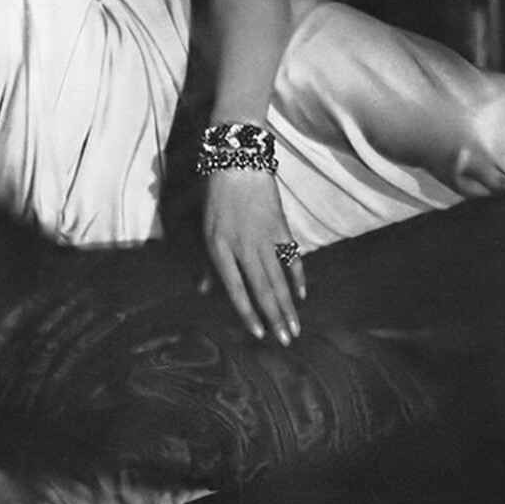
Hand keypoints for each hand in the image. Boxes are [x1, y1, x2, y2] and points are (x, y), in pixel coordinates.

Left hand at [202, 172, 305, 344]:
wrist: (238, 163)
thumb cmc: (216, 197)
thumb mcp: (203, 229)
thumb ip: (207, 261)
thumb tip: (205, 290)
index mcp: (219, 248)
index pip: (236, 289)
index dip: (247, 313)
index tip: (258, 333)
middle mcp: (243, 246)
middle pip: (262, 289)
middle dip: (275, 318)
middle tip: (286, 340)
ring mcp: (264, 237)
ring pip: (278, 279)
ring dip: (288, 306)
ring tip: (295, 327)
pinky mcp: (280, 227)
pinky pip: (292, 257)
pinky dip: (298, 277)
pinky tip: (301, 295)